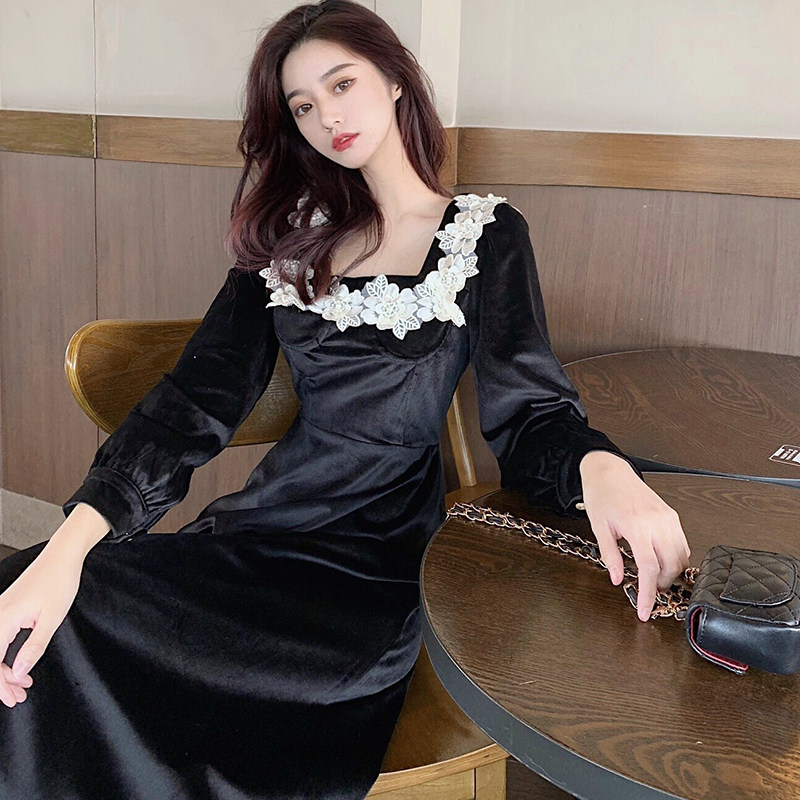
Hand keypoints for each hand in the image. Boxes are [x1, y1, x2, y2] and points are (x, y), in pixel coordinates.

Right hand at [0, 543, 84, 706]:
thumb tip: (18, 672)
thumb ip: (34, 647)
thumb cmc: (60, 580)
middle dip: (1, 682)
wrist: (63, 555)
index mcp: (4, 617)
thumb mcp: (52, 618)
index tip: (12, 697)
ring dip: (3, 671)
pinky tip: (20, 665)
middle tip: (18, 697)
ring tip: (22, 686)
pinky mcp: (5, 609)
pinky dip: (6, 656)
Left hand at [578, 451, 690, 621]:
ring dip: (671, 573)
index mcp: (637, 526)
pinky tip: (661, 561)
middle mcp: (657, 522)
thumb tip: (618, 579)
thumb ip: (610, 555)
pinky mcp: (672, 515)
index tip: (645, 611)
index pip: (650, 569)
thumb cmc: (602, 496)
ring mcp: (668, 518)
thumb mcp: (599, 528)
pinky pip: (683, 543)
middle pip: (672, 566)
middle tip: (648, 592)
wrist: (610, 471)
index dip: (649, 594)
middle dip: (661, 585)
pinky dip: (676, 558)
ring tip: (654, 578)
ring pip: (682, 556)